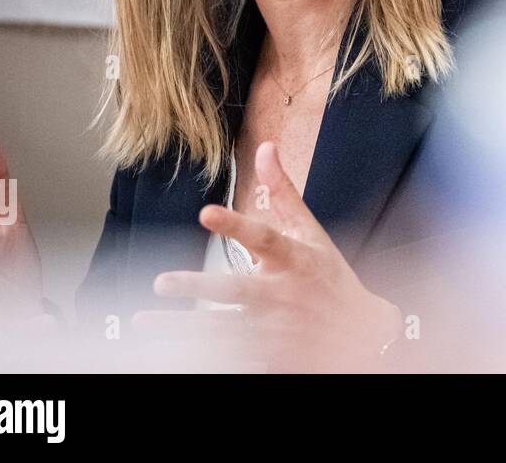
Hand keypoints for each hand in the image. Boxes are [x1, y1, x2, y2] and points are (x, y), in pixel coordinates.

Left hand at [143, 141, 402, 371]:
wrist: (362, 331)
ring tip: (143, 322)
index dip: (235, 225)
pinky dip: (204, 358)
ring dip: (181, 329)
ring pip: (222, 330)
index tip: (206, 213)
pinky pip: (232, 357)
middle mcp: (282, 294)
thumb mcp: (312, 231)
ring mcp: (275, 329)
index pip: (263, 237)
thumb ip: (283, 192)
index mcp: (294, 258)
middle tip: (163, 282)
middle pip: (236, 290)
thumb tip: (265, 148)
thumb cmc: (329, 274)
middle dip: (199, 287)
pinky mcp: (271, 355)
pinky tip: (172, 356)